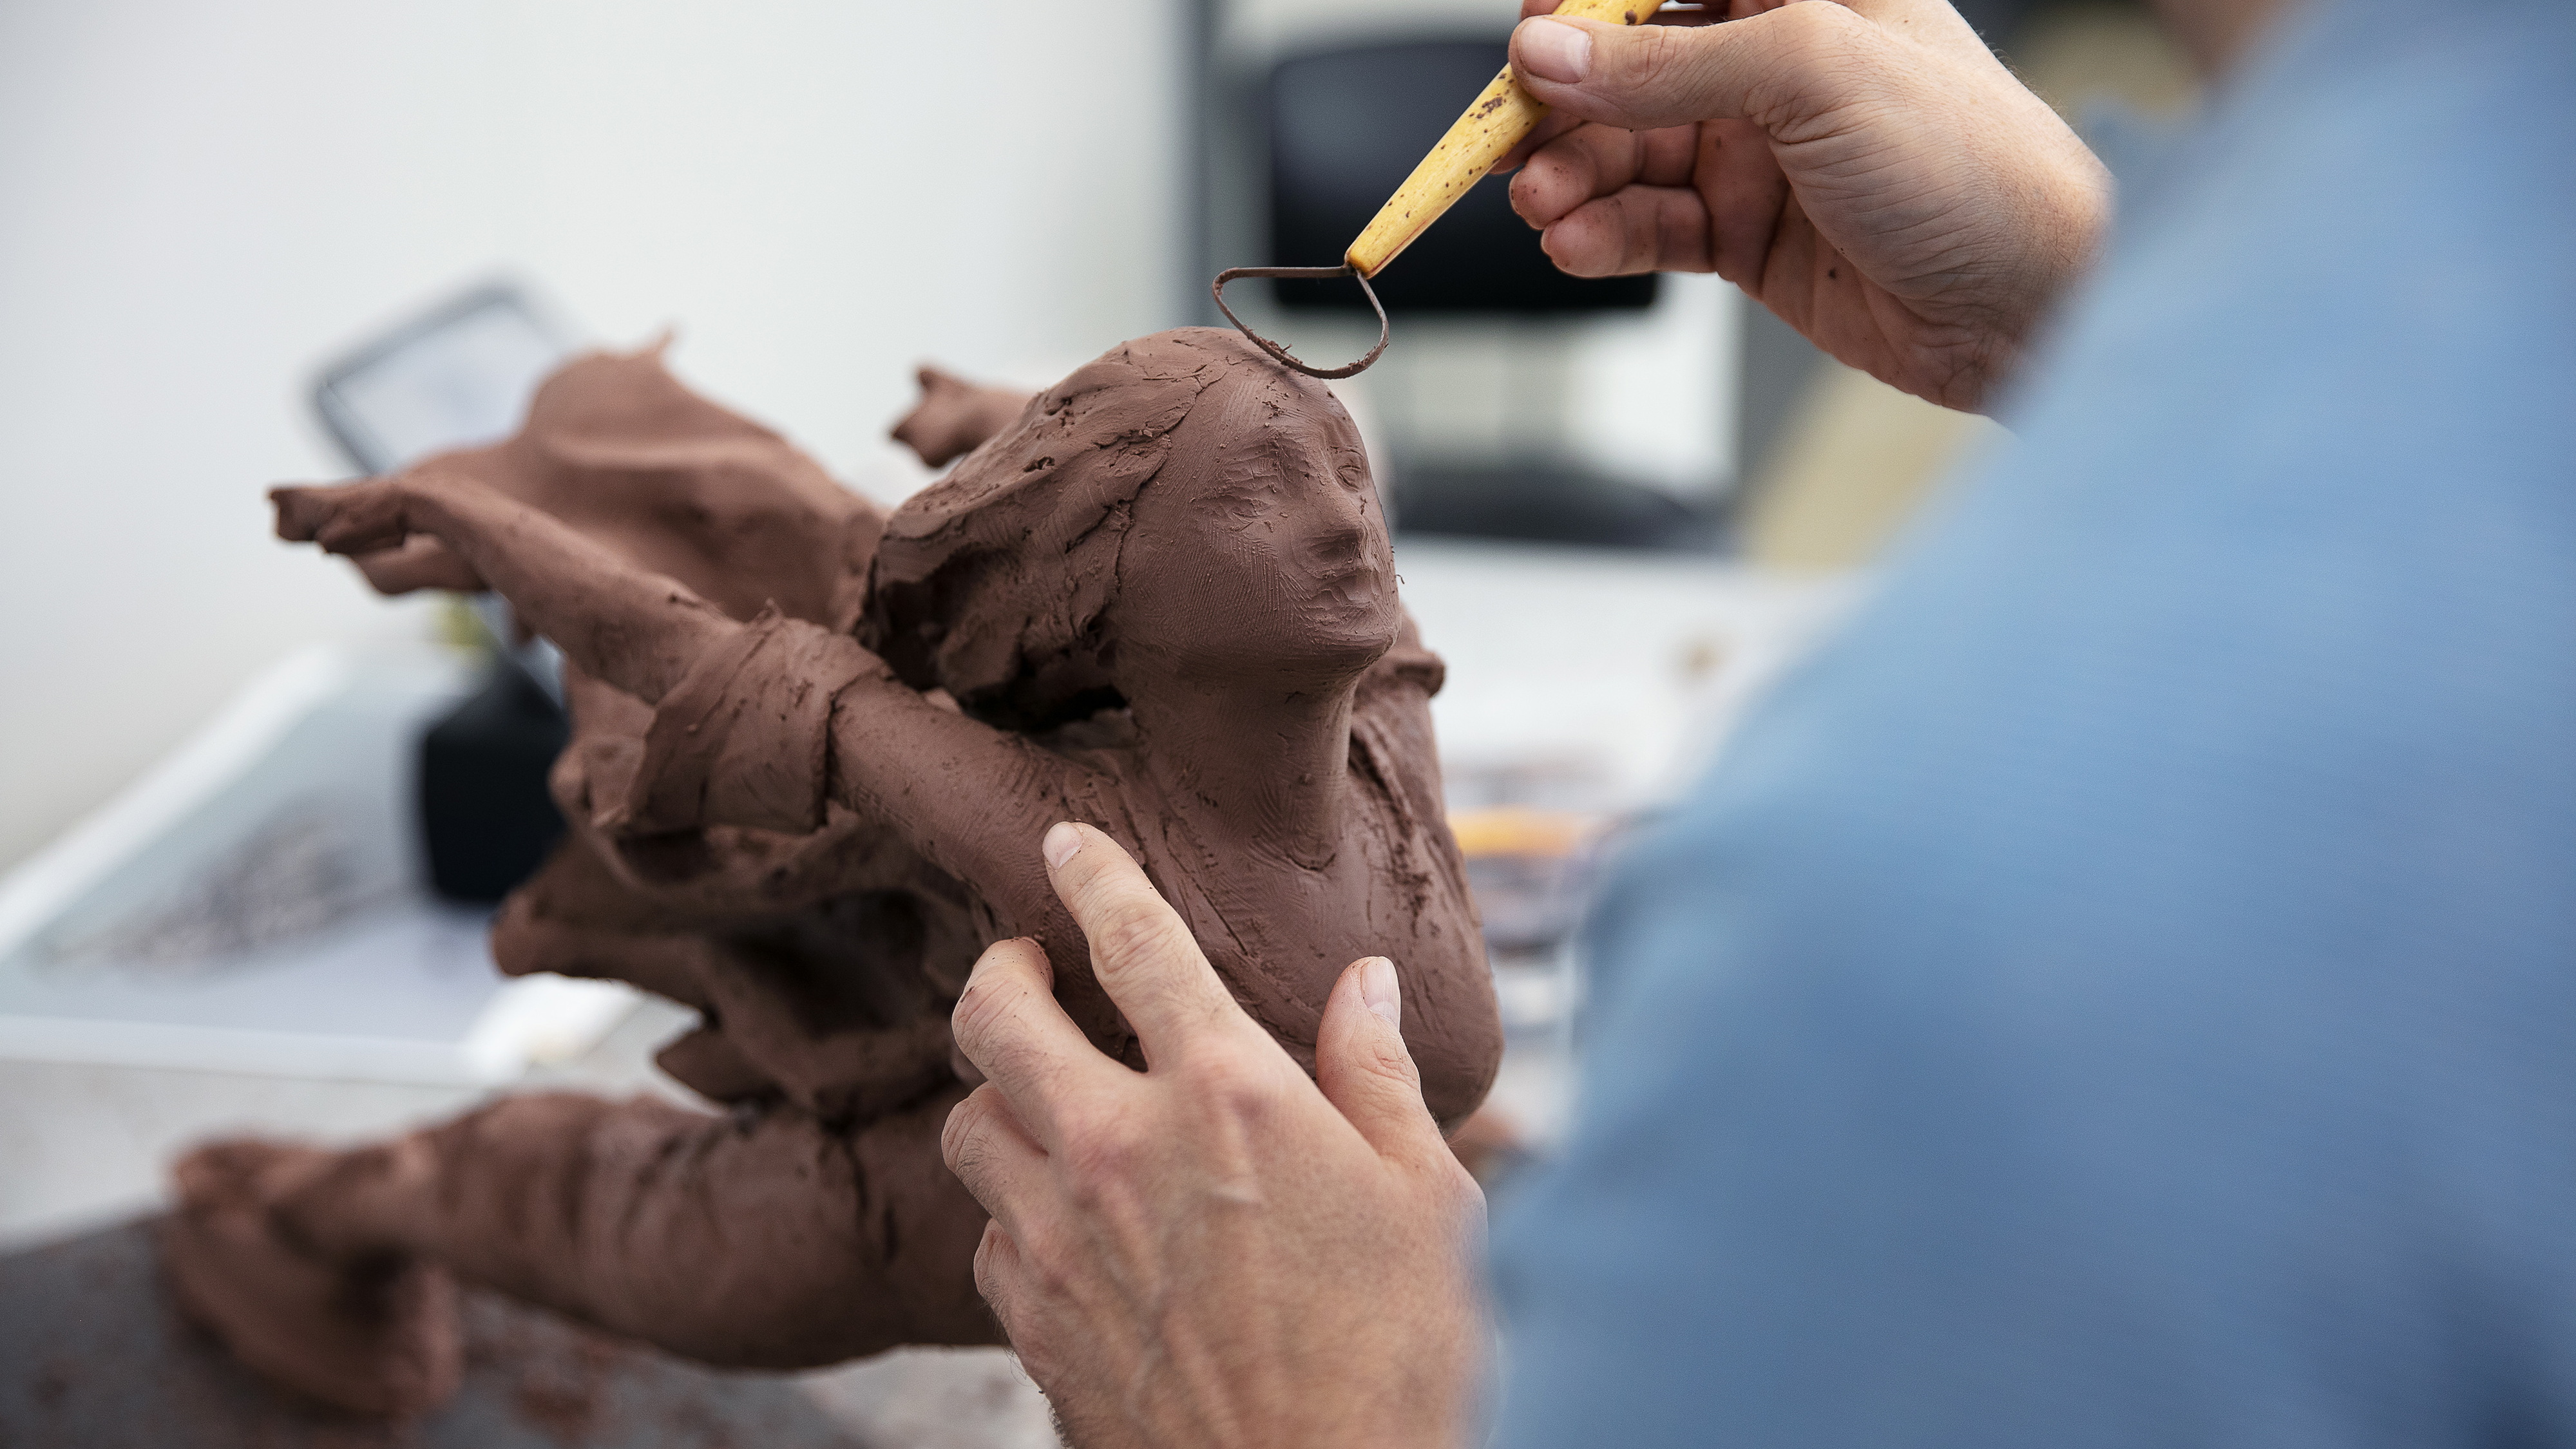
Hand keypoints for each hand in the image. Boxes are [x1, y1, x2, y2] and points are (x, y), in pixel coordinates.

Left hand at [941, 823, 1486, 1448]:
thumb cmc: (1405, 1358)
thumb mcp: (1430, 1200)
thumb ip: (1380, 1077)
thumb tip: (1364, 985)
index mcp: (1229, 1094)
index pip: (1134, 940)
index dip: (1091, 874)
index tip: (1065, 843)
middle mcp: (1120, 1151)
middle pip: (995, 1015)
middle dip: (1000, 968)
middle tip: (1028, 966)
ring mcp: (1061, 1242)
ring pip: (967, 1124)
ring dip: (998, 1093)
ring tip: (1042, 1092)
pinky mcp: (1034, 1327)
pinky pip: (985, 1236)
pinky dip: (1010, 1209)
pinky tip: (1060, 1218)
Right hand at [1501, 0, 2111, 410]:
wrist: (2035, 305)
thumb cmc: (1975, 165)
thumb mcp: (1813, 76)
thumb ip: (1672, 61)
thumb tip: (1552, 52)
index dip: (1590, 6)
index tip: (1530, 39)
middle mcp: (1777, 63)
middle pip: (1629, 68)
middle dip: (1562, 105)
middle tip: (1508, 144)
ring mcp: (1761, 152)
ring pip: (1627, 153)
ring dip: (1573, 178)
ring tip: (1542, 206)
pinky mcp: (1751, 237)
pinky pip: (1651, 227)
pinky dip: (1605, 237)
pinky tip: (1577, 245)